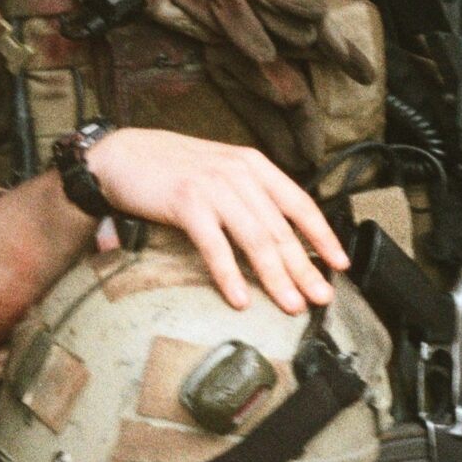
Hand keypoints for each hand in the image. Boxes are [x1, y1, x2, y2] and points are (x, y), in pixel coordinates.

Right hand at [88, 128, 347, 312]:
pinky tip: (240, 298)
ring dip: (276, 277)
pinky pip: (215, 246)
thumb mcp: (219, 169)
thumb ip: (248, 193)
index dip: (322, 235)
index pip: (299, 202)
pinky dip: (230, 275)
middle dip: (305, 267)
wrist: (121, 155)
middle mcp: (238, 172)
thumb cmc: (170, 169)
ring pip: (256, 240)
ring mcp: (213, 187)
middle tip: (321, 297)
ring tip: (290, 305)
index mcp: (251, 164)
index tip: (340, 263)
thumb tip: (279, 234)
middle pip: (280, 229)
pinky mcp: (186, 204)